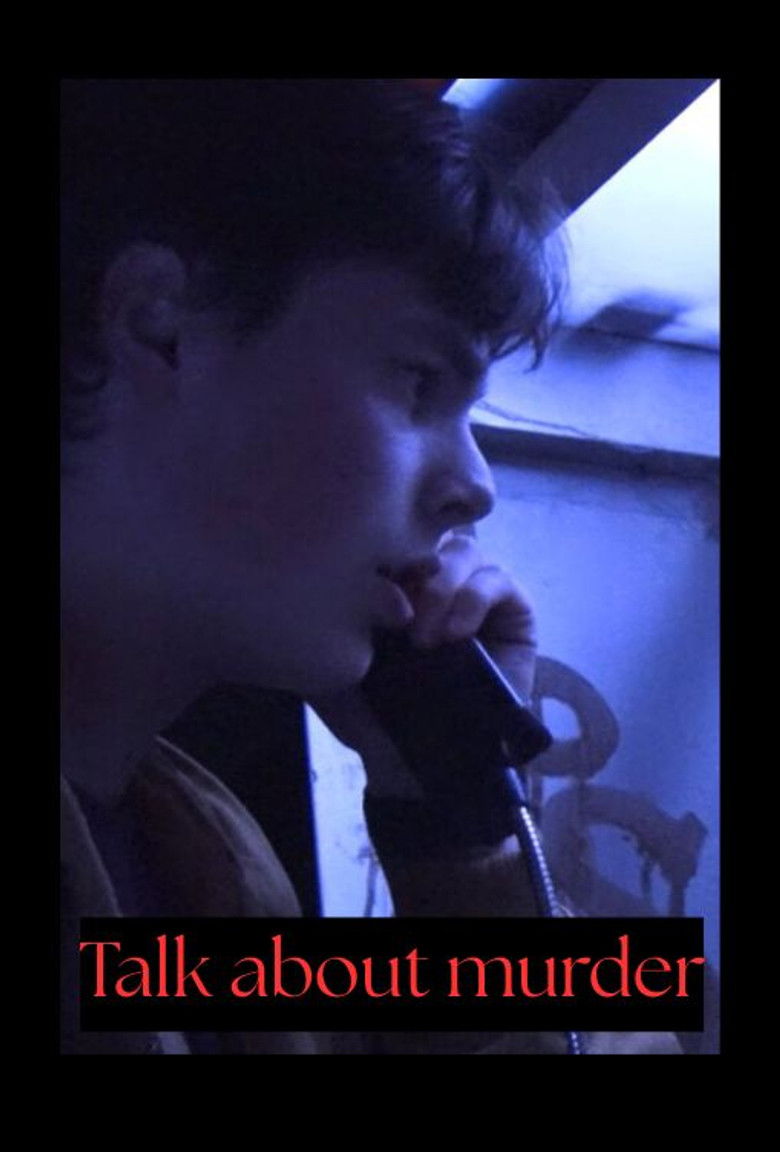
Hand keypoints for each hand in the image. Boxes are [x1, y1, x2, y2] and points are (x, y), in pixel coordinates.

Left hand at [309, 534, 537, 795]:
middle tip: (395, 615)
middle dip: (411, 568)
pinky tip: (455, 633)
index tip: (361, 586)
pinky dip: (474, 598)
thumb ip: (320, 626)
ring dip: (442, 588)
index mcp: (393, 584)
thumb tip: (307, 582)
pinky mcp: (514, 611)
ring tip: (424, 636)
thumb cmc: (374, 715)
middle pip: (428, 536)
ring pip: (464, 551)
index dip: (378, 552)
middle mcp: (434, 582)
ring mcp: (476, 592)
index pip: (390, 540)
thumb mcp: (333, 666)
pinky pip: (498, 579)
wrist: (414, 766)